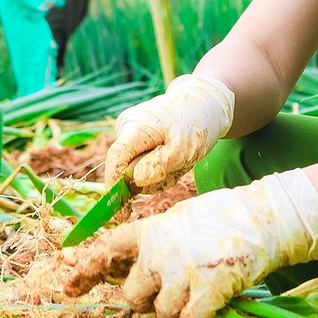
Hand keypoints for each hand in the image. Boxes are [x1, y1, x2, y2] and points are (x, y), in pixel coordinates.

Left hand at [64, 169, 317, 317]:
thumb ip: (155, 241)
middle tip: (168, 293)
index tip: (68, 287)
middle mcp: (159, 252)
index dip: (85, 270)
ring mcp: (182, 272)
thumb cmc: (223, 216)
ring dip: (172, 315)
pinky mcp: (208, 290)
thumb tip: (134, 267)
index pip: (106, 249)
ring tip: (193, 299)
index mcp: (150, 230)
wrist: (263, 217)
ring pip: (159, 314)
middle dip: (145, 301)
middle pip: (132, 295)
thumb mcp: (178, 218)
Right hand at [105, 74, 234, 192]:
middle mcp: (126, 128)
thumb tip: (135, 181)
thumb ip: (159, 165)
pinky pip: (141, 164)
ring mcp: (129, 132)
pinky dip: (158, 168)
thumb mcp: (184, 148)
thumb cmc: (195, 122)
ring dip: (158, 174)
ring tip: (179, 159)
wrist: (202, 102)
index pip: (115, 160)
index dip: (114, 188)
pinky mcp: (135, 138)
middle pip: (125, 169)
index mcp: (135, 127)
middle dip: (149, 179)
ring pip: (135, 169)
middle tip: (177, 168)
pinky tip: (173, 157)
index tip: (120, 214)